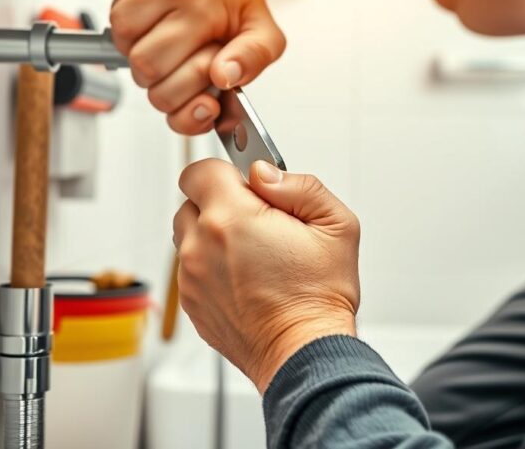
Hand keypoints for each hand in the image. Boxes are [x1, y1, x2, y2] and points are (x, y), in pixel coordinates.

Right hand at [110, 0, 285, 134]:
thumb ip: (253, 60)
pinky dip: (133, 34)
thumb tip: (223, 74)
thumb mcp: (267, 40)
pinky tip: (158, 32)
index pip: (159, 62)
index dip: (179, 83)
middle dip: (161, 76)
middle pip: (140, 59)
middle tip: (186, 64)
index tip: (205, 75)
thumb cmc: (242, 14)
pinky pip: (116, 17)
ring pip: (122, 39)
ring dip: (142, 53)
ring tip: (171, 48)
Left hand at [174, 159, 360, 393]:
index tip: (247, 188)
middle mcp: (200, 245)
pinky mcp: (192, 304)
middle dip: (219, 205)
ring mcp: (192, 277)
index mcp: (231, 217)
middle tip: (256, 225)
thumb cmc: (320, 296)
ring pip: (188, 239)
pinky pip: (193, 271)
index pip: (199, 171)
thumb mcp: (336, 225)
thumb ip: (299, 185)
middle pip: (190, 203)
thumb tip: (264, 174)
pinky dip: (212, 269)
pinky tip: (246, 281)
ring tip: (252, 256)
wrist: (304, 352)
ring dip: (212, 238)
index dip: (226, 174)